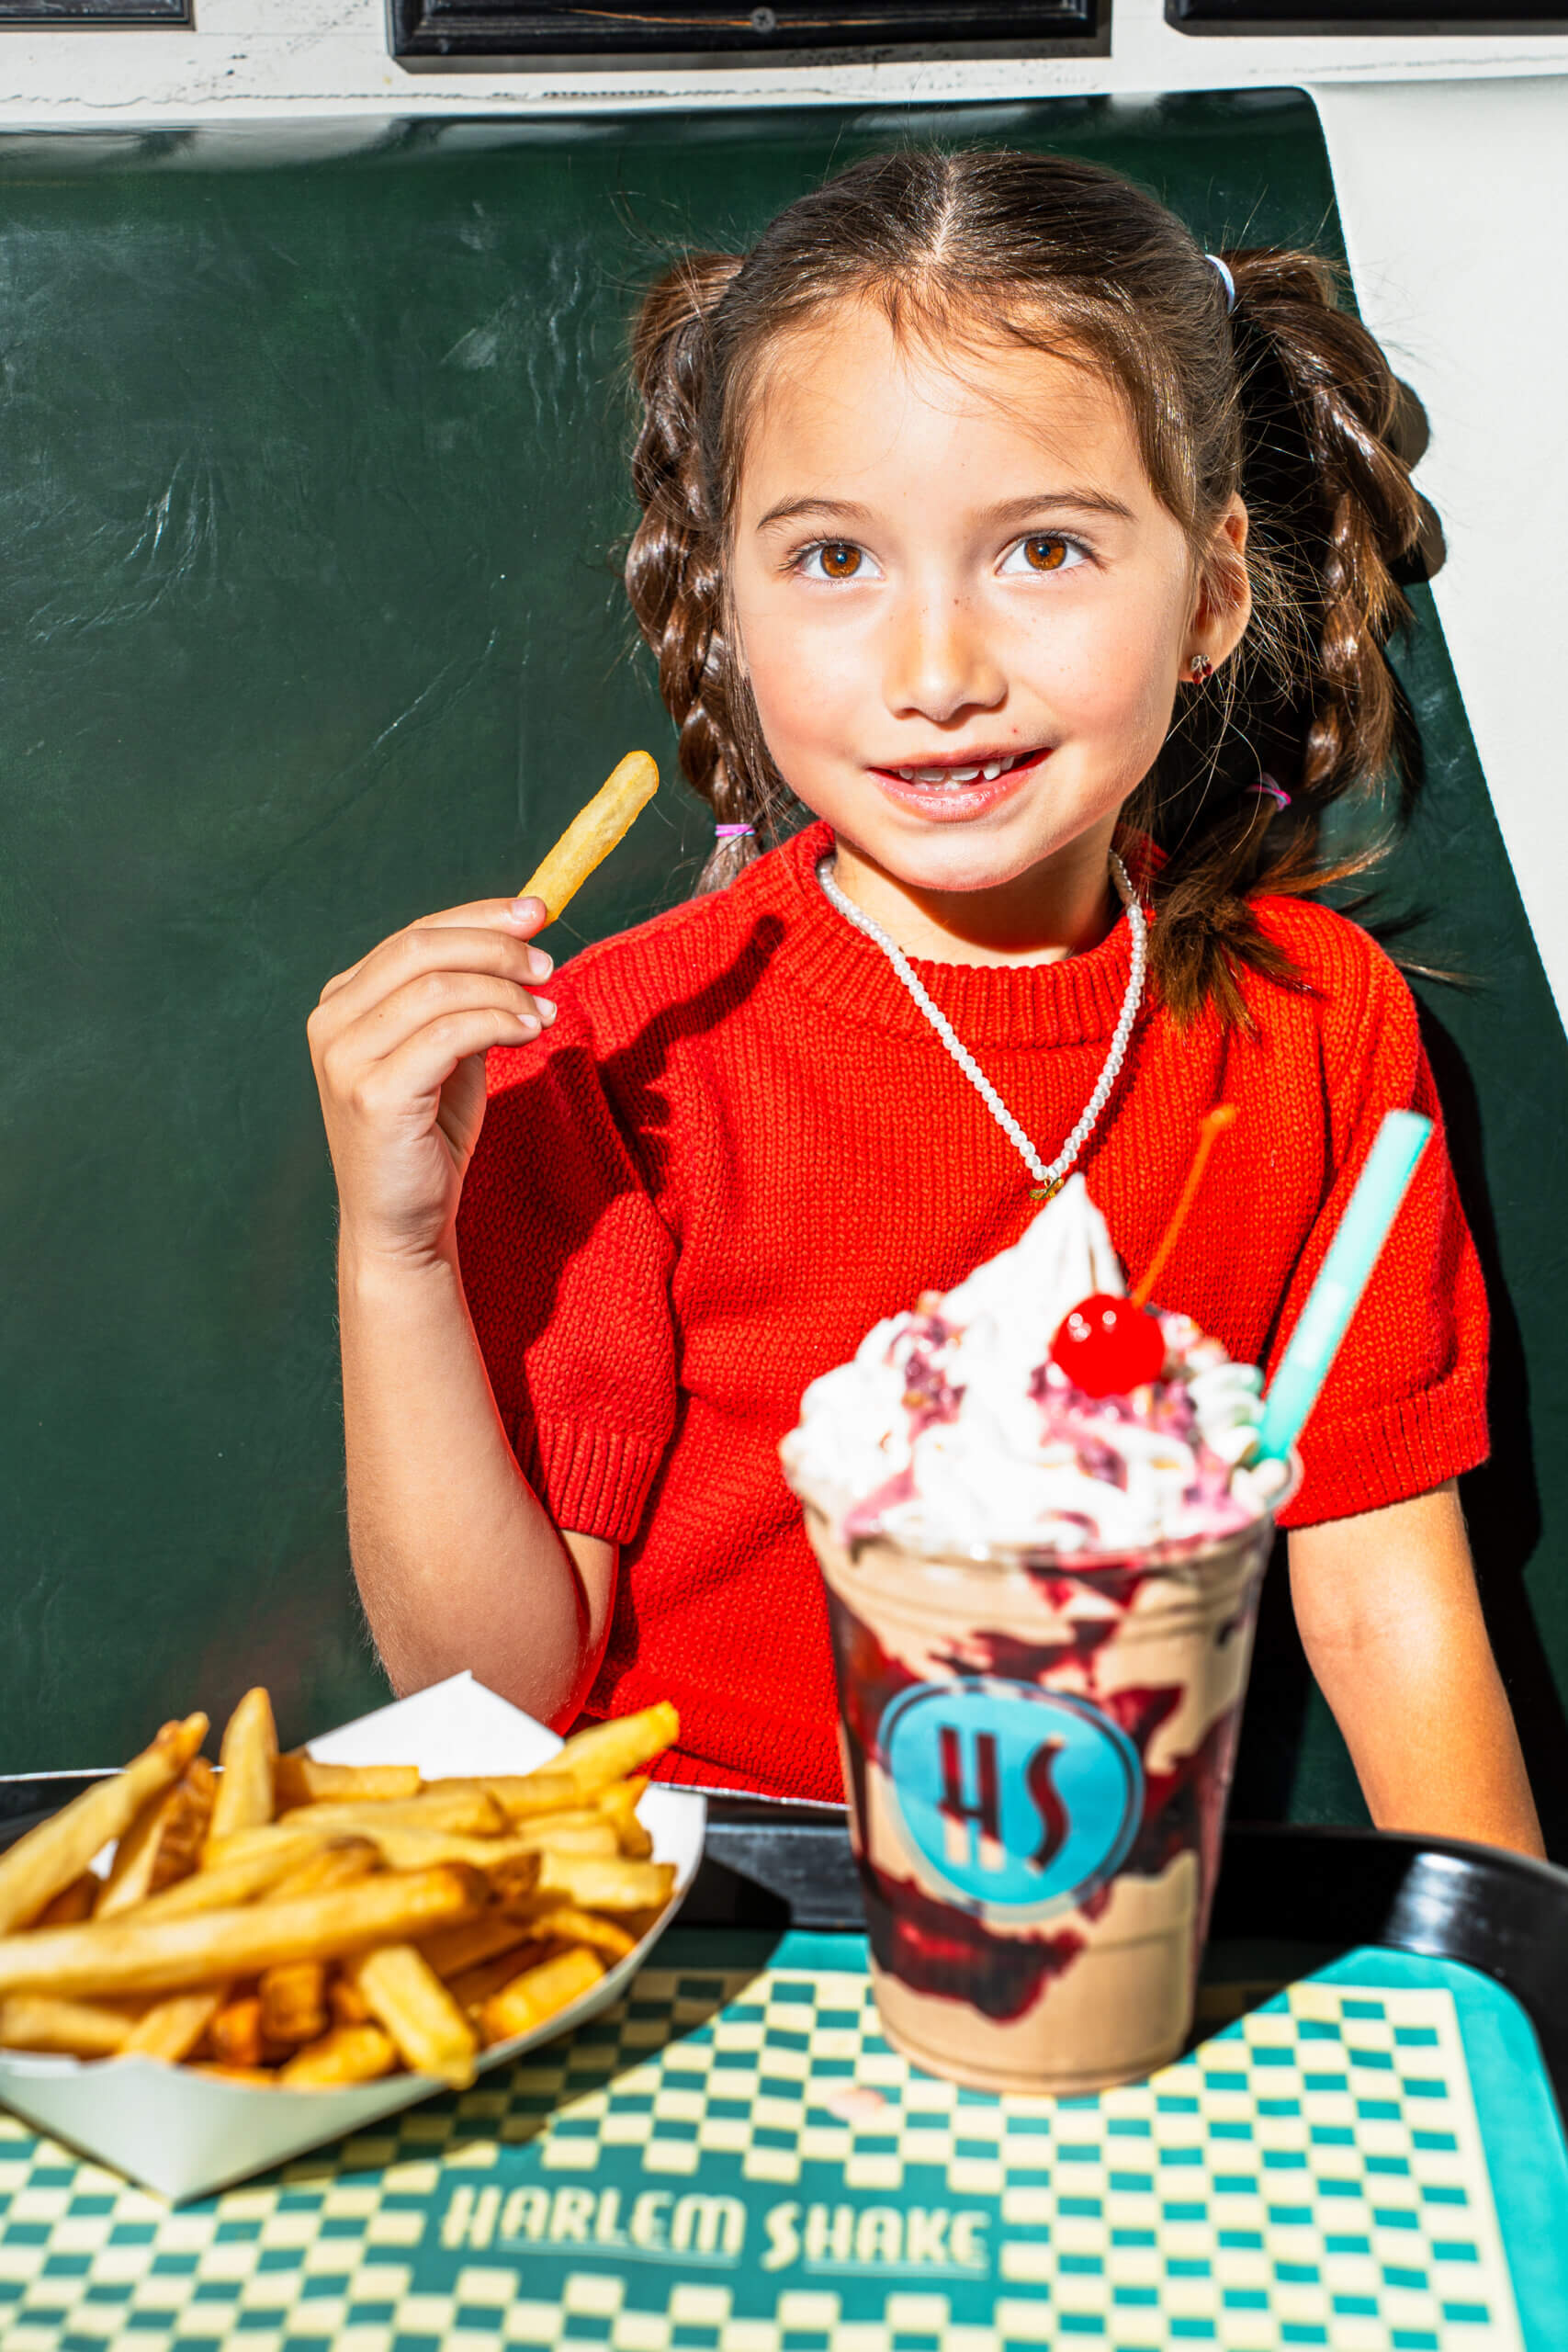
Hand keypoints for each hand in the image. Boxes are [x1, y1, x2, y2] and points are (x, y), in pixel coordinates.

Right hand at [308, 897, 554, 1267]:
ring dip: (504, 991)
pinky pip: (448, 1034)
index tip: (536, 912)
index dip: (479, 917)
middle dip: (495, 946)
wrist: (402, 1224)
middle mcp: (331, 1022)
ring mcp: (344, 1059)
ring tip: (544, 1014)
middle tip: (547, 964)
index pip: (415, 936)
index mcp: (343, 1002)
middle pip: (421, 949)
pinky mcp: (372, 1095)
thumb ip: (465, 1002)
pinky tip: (528, 1035)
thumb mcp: (447, 1055)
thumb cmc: (428, 1137)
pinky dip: (497, 1023)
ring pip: (437, 988)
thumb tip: (520, 945)